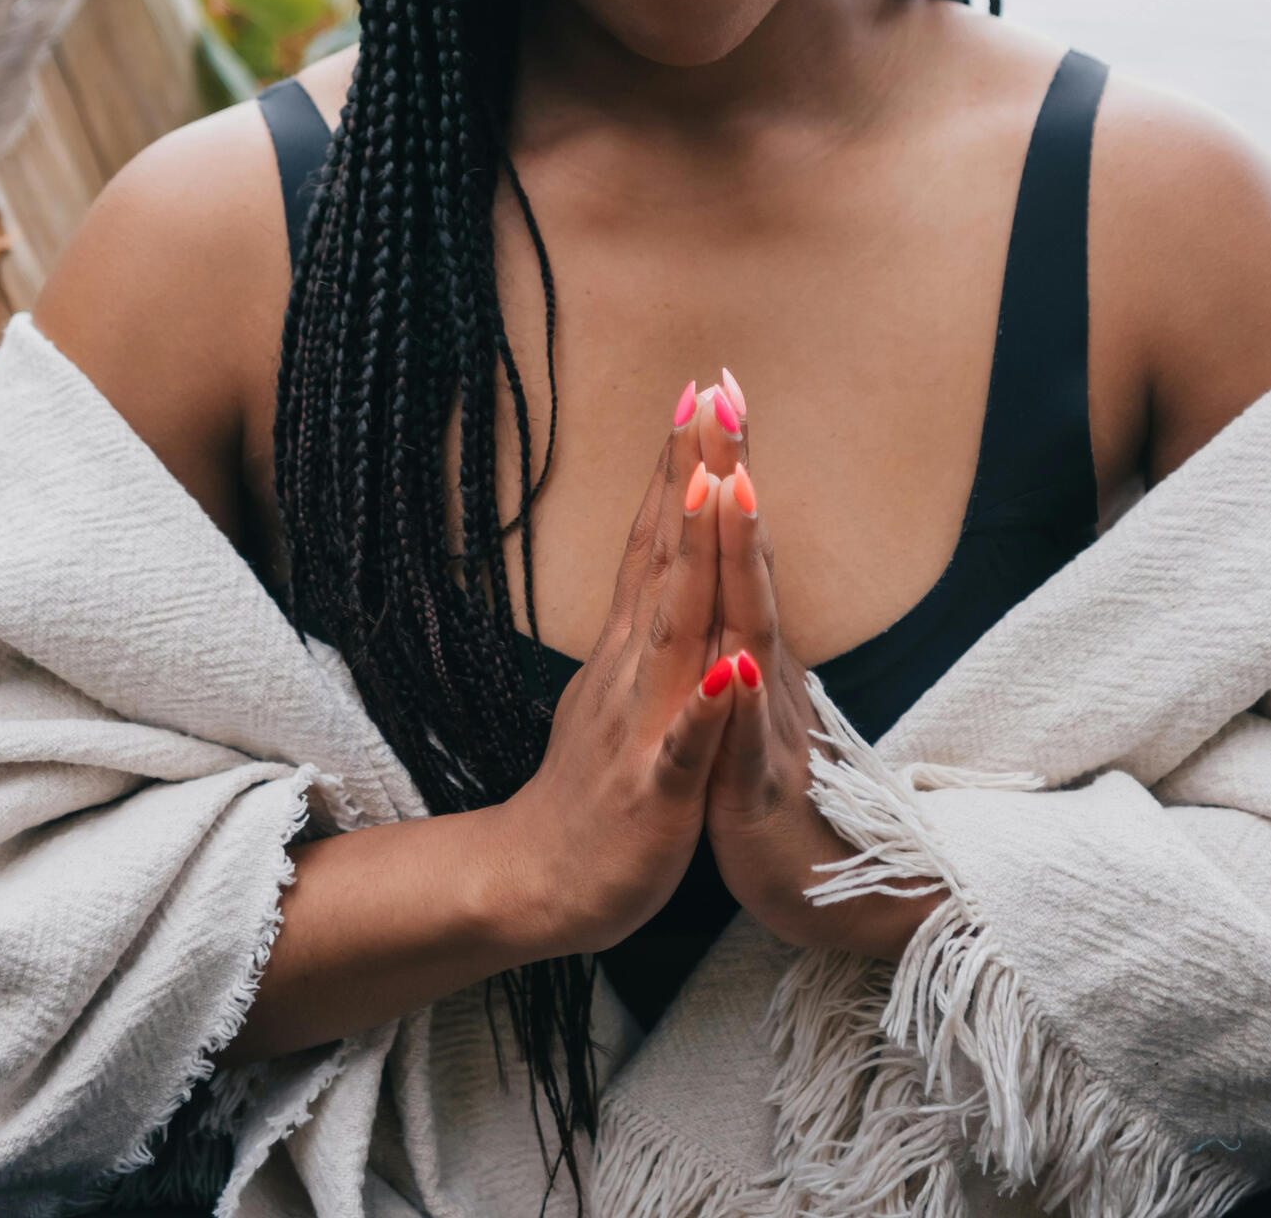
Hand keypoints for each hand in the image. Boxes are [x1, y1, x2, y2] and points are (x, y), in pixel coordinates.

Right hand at [494, 383, 734, 958]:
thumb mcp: (623, 681)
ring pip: (675, 631)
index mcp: (635, 645)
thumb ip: (645, 615)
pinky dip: (708, 710)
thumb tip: (662, 542)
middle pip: (667, 556)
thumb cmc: (594, 782)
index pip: (658, 537)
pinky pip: (685, 749)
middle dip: (692, 475)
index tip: (700, 389)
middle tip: (710, 396)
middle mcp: (634, 666)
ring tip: (719, 488)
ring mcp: (642, 724)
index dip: (680, 463)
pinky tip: (731, 672)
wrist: (539, 882)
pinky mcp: (654, 792)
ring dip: (696, 559)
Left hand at [697, 381, 945, 959]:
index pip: (731, 539)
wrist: (802, 894)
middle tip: (723, 393)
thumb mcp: (745, 697)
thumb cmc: (761, 792)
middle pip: (745, 560)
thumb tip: (744, 556)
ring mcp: (760, 725)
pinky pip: (740, 740)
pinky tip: (733, 661)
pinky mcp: (749, 790)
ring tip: (732, 483)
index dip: (720, 464)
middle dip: (732, 475)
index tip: (712, 385)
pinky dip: (736, 698)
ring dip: (744, 558)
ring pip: (750, 631)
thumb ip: (746, 626)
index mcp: (746, 646)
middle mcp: (759, 671)